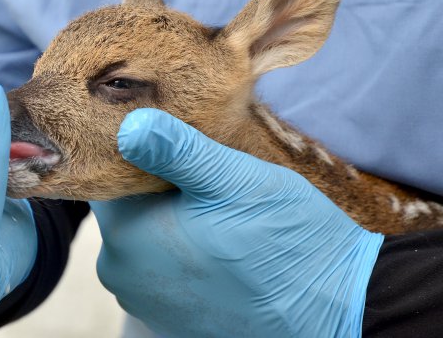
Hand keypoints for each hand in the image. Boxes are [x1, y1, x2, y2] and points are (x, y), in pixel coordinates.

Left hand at [90, 109, 383, 337]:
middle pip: (125, 209)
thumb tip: (129, 124)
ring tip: (215, 205)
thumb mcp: (232, 179)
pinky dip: (183, 250)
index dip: (135, 153)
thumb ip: (175, 150)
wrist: (335, 311)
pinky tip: (219, 239)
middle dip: (154, 187)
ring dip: (171, 219)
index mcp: (125, 235)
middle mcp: (121, 273)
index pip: (107, 177)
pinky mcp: (170, 318)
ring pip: (144, 238)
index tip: (168, 138)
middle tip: (202, 171)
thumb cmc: (284, 242)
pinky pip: (163, 269)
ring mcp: (144, 300)